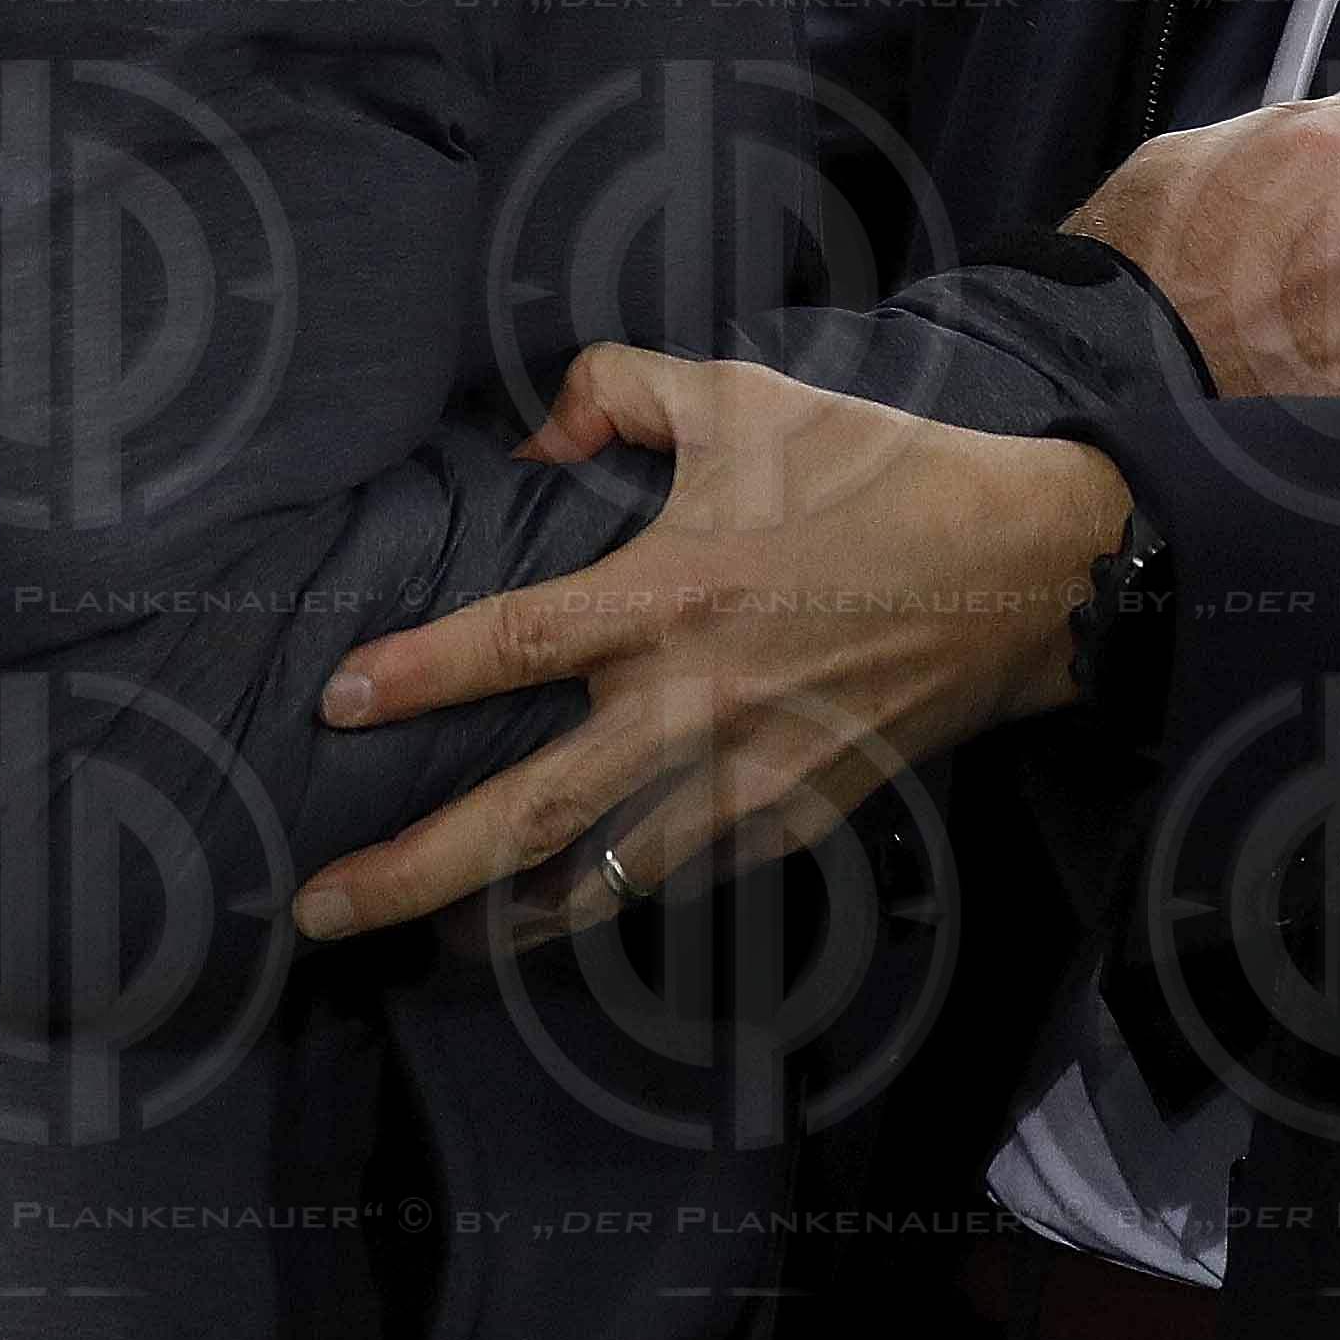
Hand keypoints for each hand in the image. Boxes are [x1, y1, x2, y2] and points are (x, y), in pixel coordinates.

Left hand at [288, 350, 1129, 943]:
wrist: (1024, 569)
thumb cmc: (878, 468)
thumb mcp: (744, 393)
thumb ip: (620, 391)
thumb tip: (531, 436)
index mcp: (672, 590)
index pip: (511, 645)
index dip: (415, 678)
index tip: (334, 704)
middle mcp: (695, 703)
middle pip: (525, 815)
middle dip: (410, 873)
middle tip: (315, 908)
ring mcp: (745, 780)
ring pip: (597, 885)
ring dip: (496, 927)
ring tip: (420, 948)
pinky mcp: (794, 823)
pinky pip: (681, 883)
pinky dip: (612, 911)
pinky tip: (559, 921)